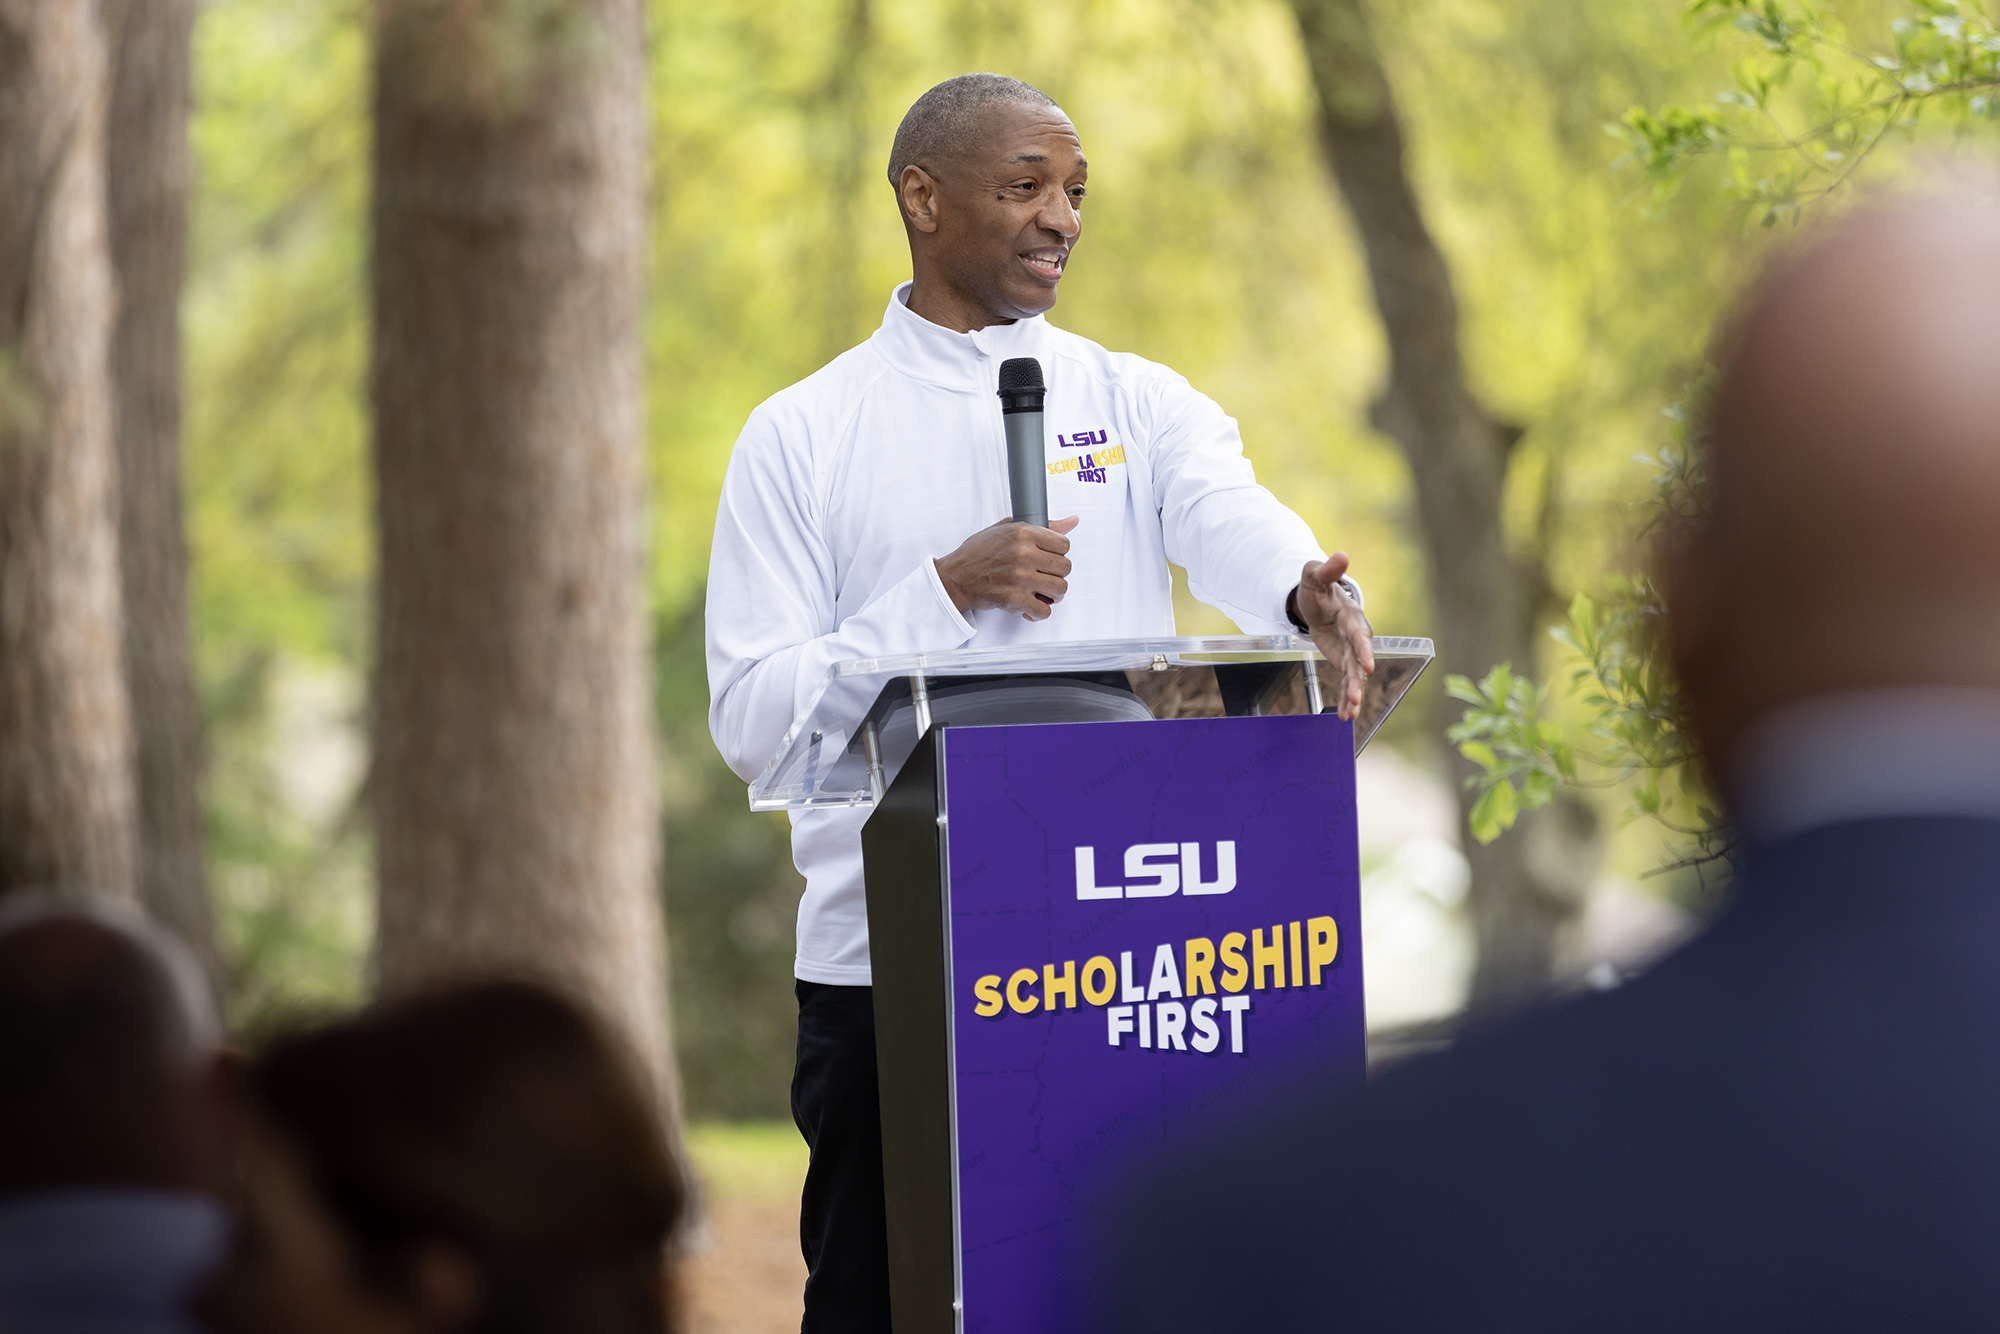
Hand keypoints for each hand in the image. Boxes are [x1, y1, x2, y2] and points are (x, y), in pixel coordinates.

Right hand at [936, 516, 1080, 620]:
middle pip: (1065, 568)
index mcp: (1023, 533)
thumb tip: (1070, 521)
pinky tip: (1030, 606)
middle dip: (1056, 574)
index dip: (1058, 554)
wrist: (955, 577)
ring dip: (1052, 594)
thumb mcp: (1007, 529)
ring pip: (1059, 589)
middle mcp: (1024, 554)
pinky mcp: (1014, 599)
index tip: (1048, 558)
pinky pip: (1044, 610)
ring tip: (1040, 592)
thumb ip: (1041, 526)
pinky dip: (1039, 612)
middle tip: (1044, 577)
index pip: (1064, 544)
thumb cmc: (978, 554)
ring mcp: (1020, 577)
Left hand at [1293, 553, 1373, 720]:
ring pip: (1355, 675)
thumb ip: (1327, 570)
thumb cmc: (1316, 587)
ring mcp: (1351, 650)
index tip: (1367, 665)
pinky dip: (1348, 697)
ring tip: (1351, 713)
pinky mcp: (1345, 660)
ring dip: (1354, 694)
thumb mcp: (1314, 576)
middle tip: (1356, 695)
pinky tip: (1346, 716)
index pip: (1359, 634)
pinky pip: (1348, 681)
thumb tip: (1341, 555)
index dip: (1363, 649)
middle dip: (1358, 678)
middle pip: (1359, 659)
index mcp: (1351, 616)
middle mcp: (1356, 635)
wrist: (1317, 600)